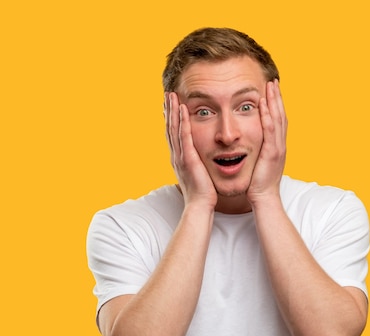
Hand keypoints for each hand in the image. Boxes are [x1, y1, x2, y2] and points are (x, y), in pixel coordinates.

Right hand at [165, 92, 216, 208]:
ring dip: (173, 111)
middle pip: (169, 128)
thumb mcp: (198, 174)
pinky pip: (185, 136)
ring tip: (172, 95)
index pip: (172, 134)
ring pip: (174, 129)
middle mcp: (176, 155)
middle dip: (168, 110)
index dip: (170, 119)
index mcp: (179, 158)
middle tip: (167, 94)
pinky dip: (182, 121)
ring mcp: (180, 156)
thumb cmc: (203, 193)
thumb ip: (197, 164)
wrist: (200, 206)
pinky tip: (183, 109)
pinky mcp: (188, 158)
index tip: (169, 105)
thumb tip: (200, 160)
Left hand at [247, 80, 287, 204]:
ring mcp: (277, 148)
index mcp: (277, 146)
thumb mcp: (259, 163)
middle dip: (277, 97)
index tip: (272, 90)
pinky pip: (270, 130)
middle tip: (273, 81)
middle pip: (281, 115)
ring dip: (274, 101)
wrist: (264, 198)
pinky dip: (268, 115)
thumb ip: (257, 152)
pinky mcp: (271, 153)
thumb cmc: (258, 184)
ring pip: (278, 119)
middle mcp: (280, 144)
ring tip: (270, 85)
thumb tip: (251, 145)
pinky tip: (264, 104)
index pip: (278, 120)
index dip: (276, 104)